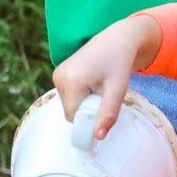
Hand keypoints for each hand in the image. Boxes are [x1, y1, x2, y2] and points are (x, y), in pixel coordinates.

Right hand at [53, 14, 161, 139]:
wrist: (116, 39)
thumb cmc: (119, 62)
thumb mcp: (118, 90)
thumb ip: (108, 114)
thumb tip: (98, 137)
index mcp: (70, 82)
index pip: (74, 117)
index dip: (89, 119)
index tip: (105, 109)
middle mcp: (59, 78)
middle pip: (71, 111)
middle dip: (88, 110)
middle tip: (105, 95)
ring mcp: (57, 75)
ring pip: (70, 104)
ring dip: (85, 103)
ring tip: (100, 87)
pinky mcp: (60, 73)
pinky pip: (69, 96)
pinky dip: (81, 95)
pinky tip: (93, 83)